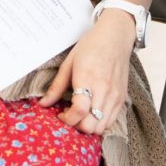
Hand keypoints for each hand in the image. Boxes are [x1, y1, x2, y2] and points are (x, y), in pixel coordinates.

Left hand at [39, 10, 134, 134]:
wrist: (115, 37)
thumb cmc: (91, 47)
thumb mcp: (69, 63)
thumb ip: (56, 86)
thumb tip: (43, 104)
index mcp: (88, 79)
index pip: (79, 111)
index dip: (67, 119)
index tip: (60, 114)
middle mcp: (104, 90)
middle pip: (90, 125)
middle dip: (76, 126)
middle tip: (69, 114)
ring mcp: (115, 96)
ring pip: (102, 128)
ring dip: (88, 127)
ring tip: (80, 113)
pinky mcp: (122, 99)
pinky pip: (111, 122)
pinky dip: (100, 123)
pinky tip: (91, 112)